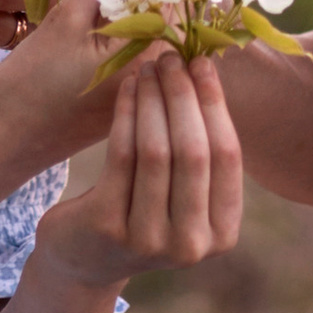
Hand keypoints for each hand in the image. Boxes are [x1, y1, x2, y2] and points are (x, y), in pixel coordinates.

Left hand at [37, 50, 243, 284]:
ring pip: (156, 151)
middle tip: (172, 56)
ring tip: (148, 66)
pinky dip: (127, 113)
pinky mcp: (108, 226)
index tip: (203, 62)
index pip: (228, 157)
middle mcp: (191, 245)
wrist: (85, 257)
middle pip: (193, 153)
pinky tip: (127, 87)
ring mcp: (149, 241)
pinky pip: (122, 156)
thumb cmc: (143, 210)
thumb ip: (201, 150)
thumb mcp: (183, 194)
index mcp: (222, 234)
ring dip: (153, 99)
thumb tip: (204, 70)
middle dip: (183, 96)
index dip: (215, 104)